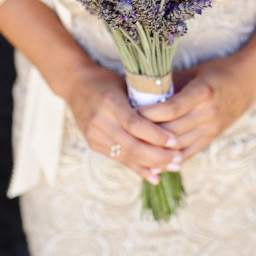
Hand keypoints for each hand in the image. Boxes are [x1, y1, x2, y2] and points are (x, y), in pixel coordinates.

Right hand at [66, 62, 181, 183]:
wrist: (76, 85)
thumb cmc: (108, 81)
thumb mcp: (126, 83)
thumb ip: (144, 101)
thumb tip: (173, 117)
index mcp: (109, 101)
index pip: (135, 124)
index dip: (156, 135)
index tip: (174, 141)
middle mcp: (99, 121)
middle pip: (132, 145)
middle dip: (158, 156)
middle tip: (179, 158)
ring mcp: (94, 135)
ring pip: (126, 156)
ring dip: (151, 164)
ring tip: (173, 166)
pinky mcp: (94, 144)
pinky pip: (119, 159)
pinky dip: (138, 167)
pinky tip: (155, 175)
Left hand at [138, 54, 255, 161]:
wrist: (249, 81)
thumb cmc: (217, 71)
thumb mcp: (194, 73)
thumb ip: (171, 85)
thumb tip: (141, 93)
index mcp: (202, 93)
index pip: (170, 109)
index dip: (148, 113)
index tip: (130, 111)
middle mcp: (208, 114)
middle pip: (171, 130)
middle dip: (147, 133)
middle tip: (126, 130)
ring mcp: (212, 128)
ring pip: (178, 146)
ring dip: (156, 148)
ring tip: (134, 146)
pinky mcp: (213, 137)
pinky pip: (189, 153)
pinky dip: (171, 158)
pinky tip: (154, 159)